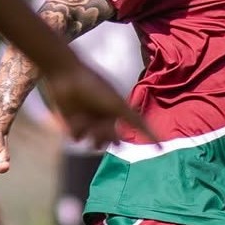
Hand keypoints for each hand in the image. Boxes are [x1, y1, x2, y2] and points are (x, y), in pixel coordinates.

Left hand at [41, 60, 156, 149]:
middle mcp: (105, 118)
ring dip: (91, 132)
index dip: (142, 137)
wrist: (66, 77)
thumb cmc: (95, 87)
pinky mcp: (71, 124)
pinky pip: (76, 137)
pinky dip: (76, 128)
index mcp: (118, 111)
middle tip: (101, 126)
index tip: (156, 147)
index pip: (134, 128)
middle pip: (111, 139)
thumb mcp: (119, 105)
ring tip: (85, 119)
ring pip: (93, 141)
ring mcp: (88, 122)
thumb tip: (158, 138)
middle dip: (107, 135)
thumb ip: (137, 121)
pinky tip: (74, 116)